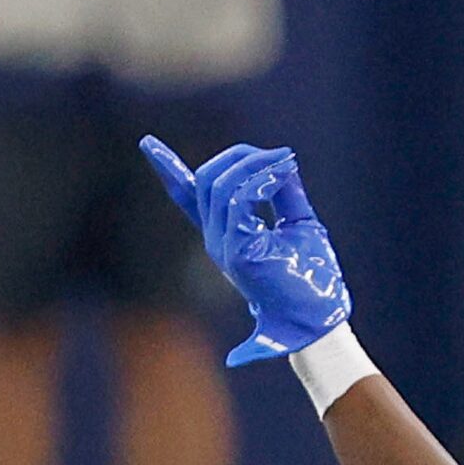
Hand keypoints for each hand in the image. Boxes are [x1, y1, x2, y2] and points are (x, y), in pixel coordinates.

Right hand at [142, 139, 353, 366]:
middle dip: (239, 157)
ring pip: (219, 185)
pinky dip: (260, 179)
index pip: (187, 198)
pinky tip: (282, 176)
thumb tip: (280, 162)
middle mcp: (216, 239)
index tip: (147, 143)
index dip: (168, 170)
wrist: (316, 321)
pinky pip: (238, 198)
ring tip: (286, 163)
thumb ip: (285, 193)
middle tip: (280, 156)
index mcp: (224, 234)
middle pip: (206, 181)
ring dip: (255, 165)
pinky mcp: (239, 250)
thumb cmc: (312, 279)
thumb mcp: (300, 224)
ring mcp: (223, 245)